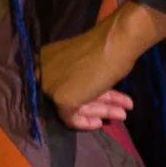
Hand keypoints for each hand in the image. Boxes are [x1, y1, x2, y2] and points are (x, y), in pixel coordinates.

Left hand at [39, 2, 165, 132]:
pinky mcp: (61, 99)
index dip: (82, 96)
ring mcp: (49, 86)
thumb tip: (82, 88)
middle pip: (71, 94)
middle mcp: (42, 71)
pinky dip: (86, 122)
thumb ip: (76, 74)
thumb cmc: (105, 48)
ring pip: (76, 103)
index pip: (60, 85)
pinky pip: (71, 117)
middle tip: (119, 111)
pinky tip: (100, 122)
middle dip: (97, 105)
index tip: (98, 102)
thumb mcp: (84, 61)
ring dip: (101, 110)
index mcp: (44, 58)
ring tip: (123, 115)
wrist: (114, 43)